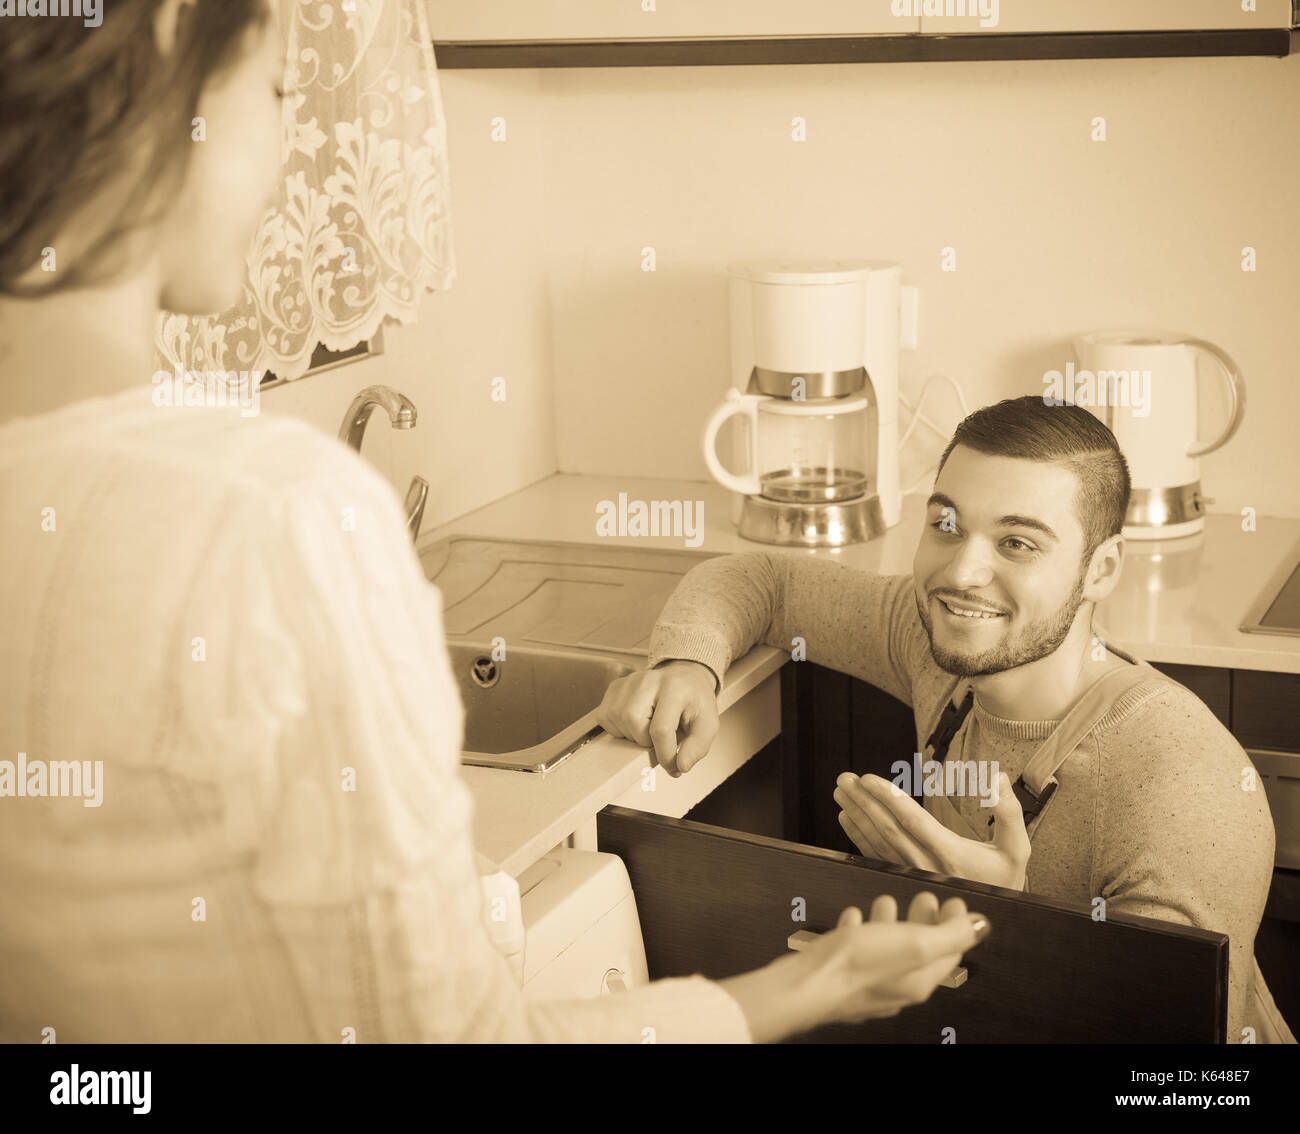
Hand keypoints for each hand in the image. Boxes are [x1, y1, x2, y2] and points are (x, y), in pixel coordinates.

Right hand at [594, 660, 718, 776]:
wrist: (683, 680)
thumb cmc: (693, 702)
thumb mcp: (707, 725)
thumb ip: (697, 748)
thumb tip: (679, 766)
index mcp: (675, 688)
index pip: (661, 729)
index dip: (665, 755)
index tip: (673, 766)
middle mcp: (649, 680)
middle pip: (634, 724)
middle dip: (647, 741)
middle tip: (660, 737)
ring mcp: (628, 682)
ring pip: (618, 722)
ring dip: (633, 735)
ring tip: (649, 727)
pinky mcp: (614, 687)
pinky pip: (606, 718)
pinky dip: (619, 728)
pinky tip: (635, 722)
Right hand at [721, 893, 989, 1041]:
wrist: (806, 984)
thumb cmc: (856, 966)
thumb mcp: (915, 942)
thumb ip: (951, 935)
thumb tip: (981, 927)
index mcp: (919, 981)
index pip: (949, 952)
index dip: (955, 924)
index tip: (954, 902)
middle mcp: (896, 988)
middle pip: (918, 951)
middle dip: (925, 921)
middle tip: (925, 899)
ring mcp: (867, 984)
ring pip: (887, 950)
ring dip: (891, 923)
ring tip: (887, 902)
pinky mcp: (841, 977)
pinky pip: (856, 952)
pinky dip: (861, 931)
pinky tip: (854, 919)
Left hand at [834, 770, 1030, 890]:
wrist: (995, 915)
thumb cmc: (1006, 877)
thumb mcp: (1017, 847)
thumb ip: (1008, 811)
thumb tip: (994, 778)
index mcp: (952, 856)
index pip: (913, 821)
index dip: (889, 798)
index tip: (868, 779)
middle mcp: (928, 868)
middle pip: (889, 829)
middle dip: (864, 801)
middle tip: (845, 779)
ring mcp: (913, 876)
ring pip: (878, 842)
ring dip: (857, 815)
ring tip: (842, 792)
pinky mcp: (905, 880)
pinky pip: (877, 857)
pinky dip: (859, 836)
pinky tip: (847, 819)